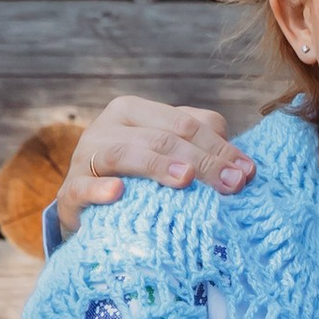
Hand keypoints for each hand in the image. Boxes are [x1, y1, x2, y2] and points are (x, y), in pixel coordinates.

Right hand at [51, 94, 253, 239]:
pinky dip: (99, 189)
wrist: (88, 208)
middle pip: (161, 138)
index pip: (184, 123)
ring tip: (185, 180)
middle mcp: (108, 127)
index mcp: (134, 111)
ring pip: (123, 154)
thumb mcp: (170, 156)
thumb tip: (245, 167)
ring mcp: (85, 157)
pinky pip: (82, 188)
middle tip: (233, 184)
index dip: (219, 147)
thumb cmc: (138, 179)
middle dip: (202, 161)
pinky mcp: (70, 192)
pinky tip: (117, 192)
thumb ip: (203, 149)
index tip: (248, 172)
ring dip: (156, 166)